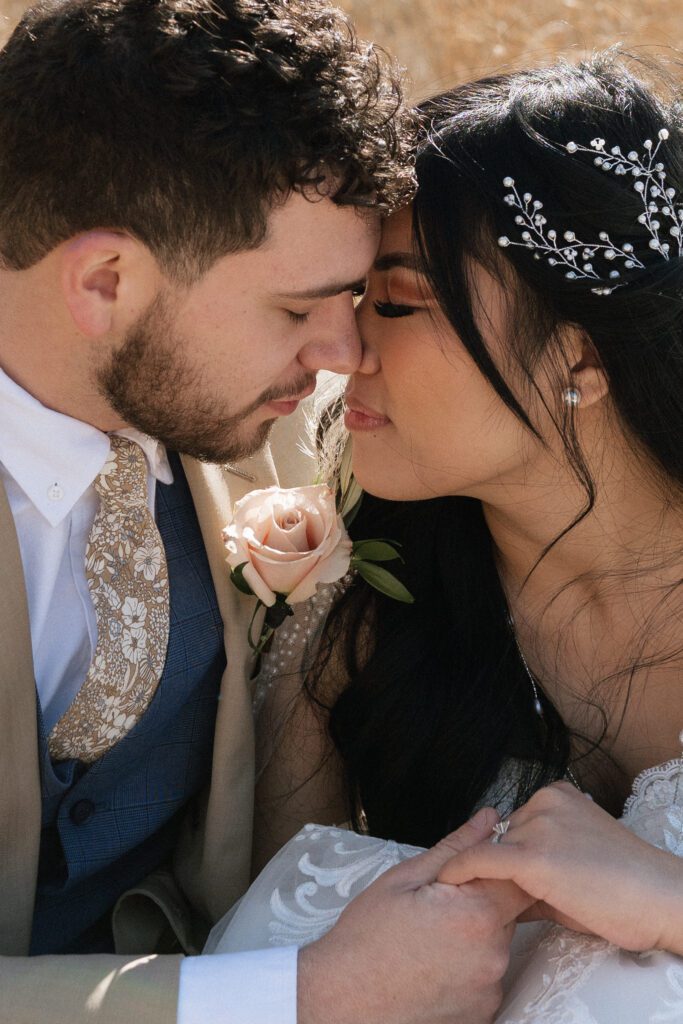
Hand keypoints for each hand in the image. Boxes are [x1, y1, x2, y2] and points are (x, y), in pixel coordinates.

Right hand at [298, 807, 534, 1023]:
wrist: (342, 999)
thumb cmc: (367, 936)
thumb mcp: (405, 879)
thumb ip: (456, 848)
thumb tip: (490, 818)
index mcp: (476, 915)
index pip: (516, 878)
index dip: (494, 870)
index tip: (467, 875)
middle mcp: (493, 957)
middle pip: (507, 914)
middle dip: (480, 904)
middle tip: (437, 909)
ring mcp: (489, 991)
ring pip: (495, 946)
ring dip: (474, 938)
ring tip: (431, 941)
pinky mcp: (482, 1016)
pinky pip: (485, 980)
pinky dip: (468, 970)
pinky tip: (434, 967)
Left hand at [438, 782, 682, 953]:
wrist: (659, 899)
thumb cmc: (625, 892)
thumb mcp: (575, 865)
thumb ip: (537, 867)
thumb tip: (502, 889)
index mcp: (558, 795)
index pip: (515, 825)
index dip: (506, 856)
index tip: (490, 877)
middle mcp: (544, 801)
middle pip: (502, 836)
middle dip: (499, 867)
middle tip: (495, 895)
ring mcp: (538, 825)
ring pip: (492, 850)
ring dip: (487, 876)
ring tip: (483, 900)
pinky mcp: (531, 855)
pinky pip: (480, 860)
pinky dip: (460, 871)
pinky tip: (446, 883)